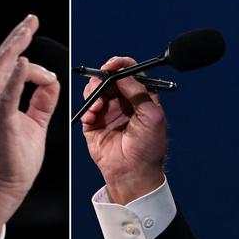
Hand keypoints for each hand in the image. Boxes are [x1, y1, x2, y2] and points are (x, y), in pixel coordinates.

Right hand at [0, 14, 59, 236]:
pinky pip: (8, 96)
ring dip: (15, 47)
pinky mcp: (1, 121)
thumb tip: (52, 80)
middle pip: (0, 60)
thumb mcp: (34, 121)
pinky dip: (16, 78)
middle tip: (30, 20)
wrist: (3, 186)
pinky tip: (24, 63)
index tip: (34, 40)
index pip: (7, 67)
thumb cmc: (16, 158)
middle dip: (17, 37)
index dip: (23, 52)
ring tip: (27, 29)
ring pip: (0, 69)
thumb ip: (42, 100)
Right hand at [81, 56, 166, 204]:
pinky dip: (87, 108)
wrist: (133, 173)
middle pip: (109, 78)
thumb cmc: (148, 149)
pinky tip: (92, 116)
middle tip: (101, 83)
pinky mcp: (94, 123)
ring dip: (94, 92)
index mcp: (141, 97)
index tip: (112, 65)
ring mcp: (108, 111)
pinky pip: (86, 107)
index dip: (121, 65)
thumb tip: (123, 74)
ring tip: (98, 105)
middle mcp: (123, 102)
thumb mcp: (152, 116)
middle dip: (103, 78)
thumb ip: (138, 92)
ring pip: (95, 89)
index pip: (130, 73)